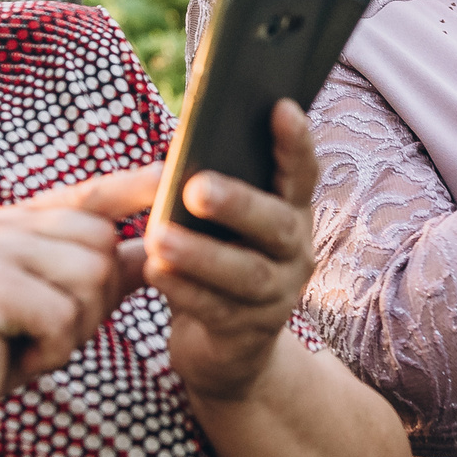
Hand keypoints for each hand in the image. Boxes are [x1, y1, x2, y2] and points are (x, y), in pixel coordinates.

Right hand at [0, 168, 153, 437]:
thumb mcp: (56, 304)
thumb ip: (103, 274)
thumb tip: (160, 248)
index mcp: (15, 221)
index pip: (88, 193)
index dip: (132, 185)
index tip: (170, 171)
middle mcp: (0, 224)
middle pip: (102, 246)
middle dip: (94, 302)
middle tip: (47, 330)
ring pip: (89, 280)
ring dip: (73, 329)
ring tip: (30, 342)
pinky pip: (61, 317)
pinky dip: (52, 350)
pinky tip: (17, 357)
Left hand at [147, 100, 319, 405]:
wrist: (226, 351)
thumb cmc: (216, 262)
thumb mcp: (221, 225)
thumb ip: (212, 186)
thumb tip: (181, 144)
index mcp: (291, 213)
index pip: (302, 173)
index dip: (295, 141)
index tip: (280, 105)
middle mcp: (295, 252)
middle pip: (276, 225)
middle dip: (238, 203)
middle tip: (196, 188)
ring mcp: (278, 297)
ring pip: (246, 273)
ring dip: (201, 254)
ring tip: (158, 236)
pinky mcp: (249, 334)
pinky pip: (217, 310)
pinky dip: (184, 291)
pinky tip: (154, 273)